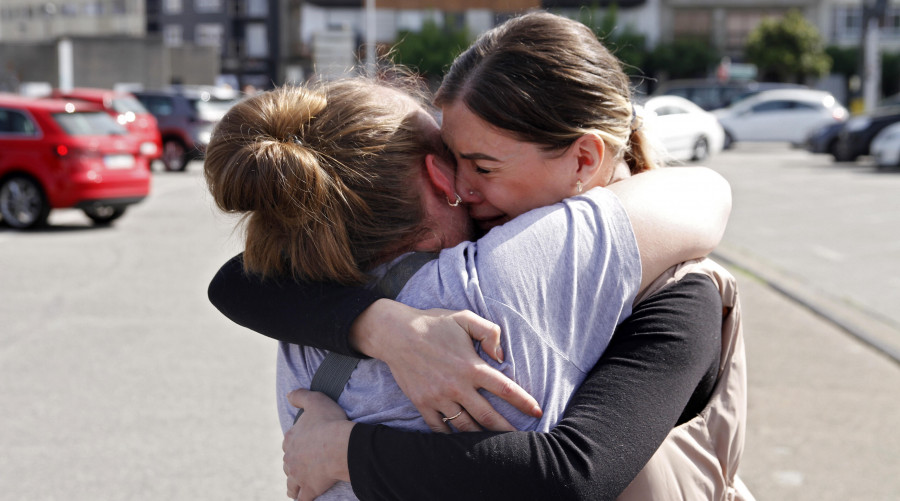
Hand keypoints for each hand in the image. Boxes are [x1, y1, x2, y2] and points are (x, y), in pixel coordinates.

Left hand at [283, 389, 353, 500]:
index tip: (302, 446)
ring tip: (297, 488)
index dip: (294, 445)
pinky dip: (302, 499)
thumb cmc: (330, 422)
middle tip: (303, 467)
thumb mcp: (315, 401)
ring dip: (293, 486)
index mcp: (291, 439)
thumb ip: (300, 396)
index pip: (288, 443)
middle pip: (288, 464)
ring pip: (291, 484)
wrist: (341, 446)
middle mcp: (290, 458)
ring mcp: (298, 475)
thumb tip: (288, 395)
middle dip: (294, 466)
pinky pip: (302, 499)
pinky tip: (304, 499)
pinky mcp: (309, 488)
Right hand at [352, 301, 541, 432]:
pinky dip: (452, 437)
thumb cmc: (433, 323)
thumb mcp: (464, 317)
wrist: (395, 334)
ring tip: (494, 444)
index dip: (524, 402)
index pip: (505, 389)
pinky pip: (440, 429)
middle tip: (521, 440)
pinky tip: (462, 442)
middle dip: (507, 430)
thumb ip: (489, 332)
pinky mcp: (422, 404)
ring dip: (482, 437)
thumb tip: (501, 356)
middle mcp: (456, 386)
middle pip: (488, 416)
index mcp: (471, 366)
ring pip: (465, 427)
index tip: (537, 412)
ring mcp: (438, 398)